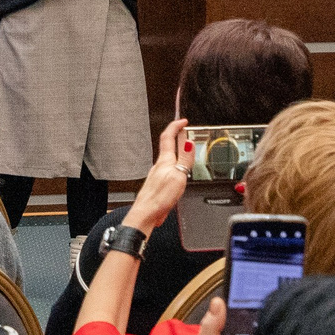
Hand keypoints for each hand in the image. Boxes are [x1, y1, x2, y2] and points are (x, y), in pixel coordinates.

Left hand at [121, 117, 190, 233]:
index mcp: (164, 161)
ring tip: (184, 147)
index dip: (175, 126)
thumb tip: (188, 142)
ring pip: (168, 157)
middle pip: (167, 145)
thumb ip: (184, 160)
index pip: (168, 137)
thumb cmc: (159, 198)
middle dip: (176, 135)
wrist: (146, 214)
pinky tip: (177, 170)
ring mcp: (158, 175)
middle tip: (185, 130)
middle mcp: (159, 166)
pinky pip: (168, 169)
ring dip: (176, 149)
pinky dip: (175, 163)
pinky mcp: (158, 184)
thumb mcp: (178, 176)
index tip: (183, 120)